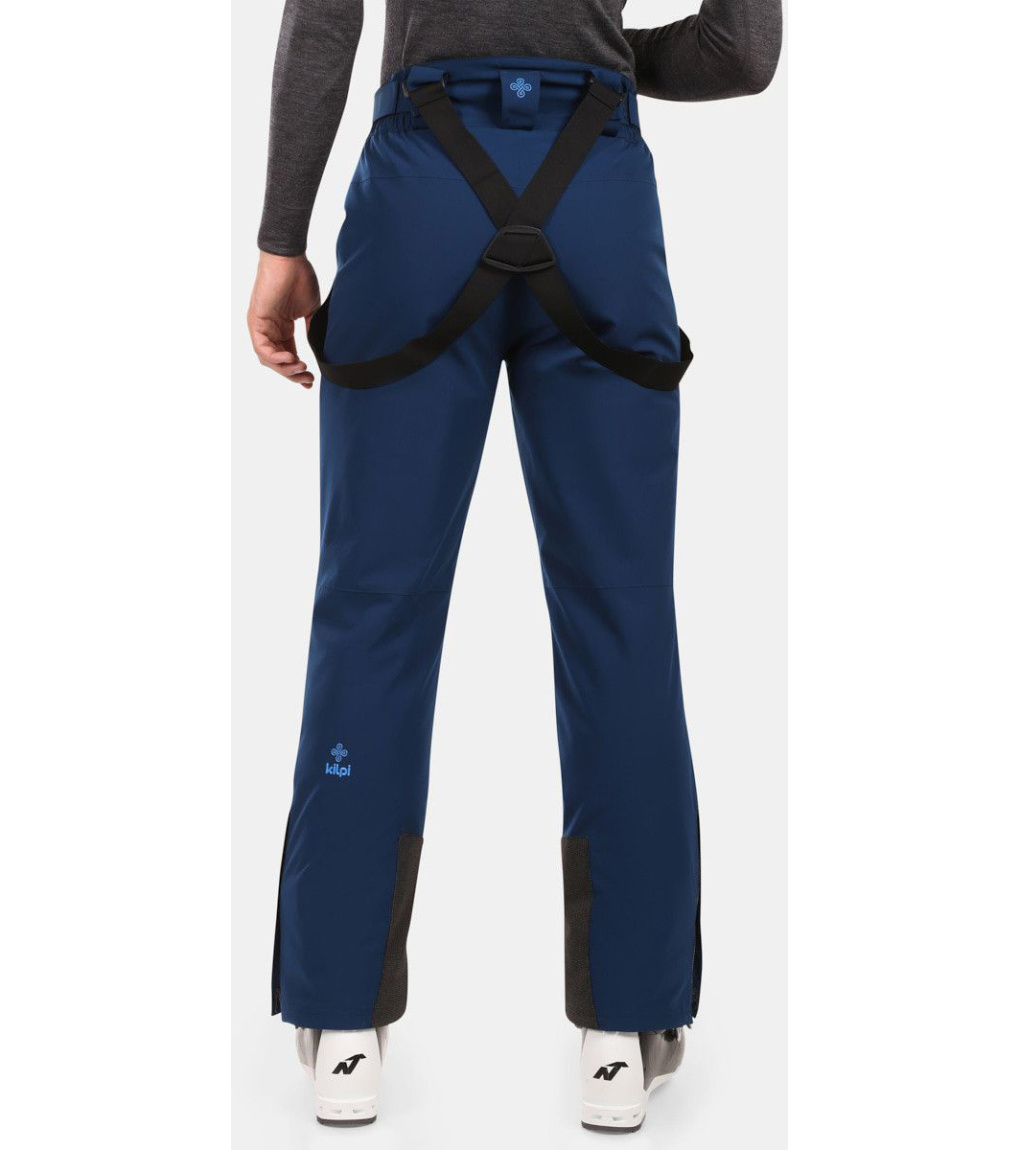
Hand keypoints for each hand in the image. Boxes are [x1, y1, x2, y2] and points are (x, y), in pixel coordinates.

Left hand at [247, 251, 320, 387]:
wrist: (290, 258)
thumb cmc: (300, 277)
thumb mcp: (311, 310)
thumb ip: (312, 329)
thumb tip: (319, 349)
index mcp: (281, 327)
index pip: (287, 356)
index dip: (298, 371)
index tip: (310, 382)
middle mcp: (269, 329)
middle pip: (277, 362)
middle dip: (292, 375)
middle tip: (307, 381)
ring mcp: (260, 326)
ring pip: (267, 359)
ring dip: (284, 369)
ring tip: (300, 370)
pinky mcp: (255, 321)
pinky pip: (261, 347)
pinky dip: (275, 357)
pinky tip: (290, 359)